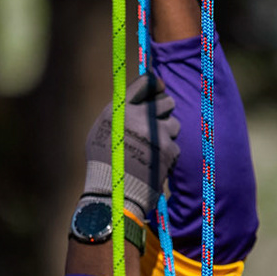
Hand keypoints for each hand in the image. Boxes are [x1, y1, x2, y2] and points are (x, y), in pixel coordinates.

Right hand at [84, 74, 181, 221]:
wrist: (113, 192)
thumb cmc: (103, 164)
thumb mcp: (101, 131)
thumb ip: (120, 114)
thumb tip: (138, 102)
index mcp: (120, 108)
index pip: (146, 83)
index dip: (156, 85)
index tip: (160, 89)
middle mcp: (139, 116)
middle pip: (167, 101)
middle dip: (165, 112)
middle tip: (158, 123)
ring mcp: (156, 133)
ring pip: (174, 124)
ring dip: (168, 135)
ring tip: (154, 148)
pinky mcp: (168, 150)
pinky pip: (175, 146)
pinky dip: (168, 156)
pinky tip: (155, 164)